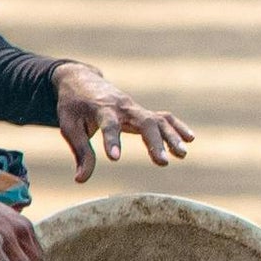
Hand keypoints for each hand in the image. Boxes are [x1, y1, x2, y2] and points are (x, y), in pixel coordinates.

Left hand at [53, 63, 193, 182]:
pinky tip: (190, 139)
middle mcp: (123, 106)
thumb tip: (81, 180)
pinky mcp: (142, 111)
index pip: (109, 124)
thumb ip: (81, 153)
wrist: (81, 80)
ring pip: (158, 120)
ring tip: (182, 155)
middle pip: (144, 122)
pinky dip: (177, 127)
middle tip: (163, 163)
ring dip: (171, 137)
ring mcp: (136, 108)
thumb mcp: (69, 127)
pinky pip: (164, 117)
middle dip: (155, 142)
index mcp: (101, 108)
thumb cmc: (73, 106)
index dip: (112, 140)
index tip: (114, 158)